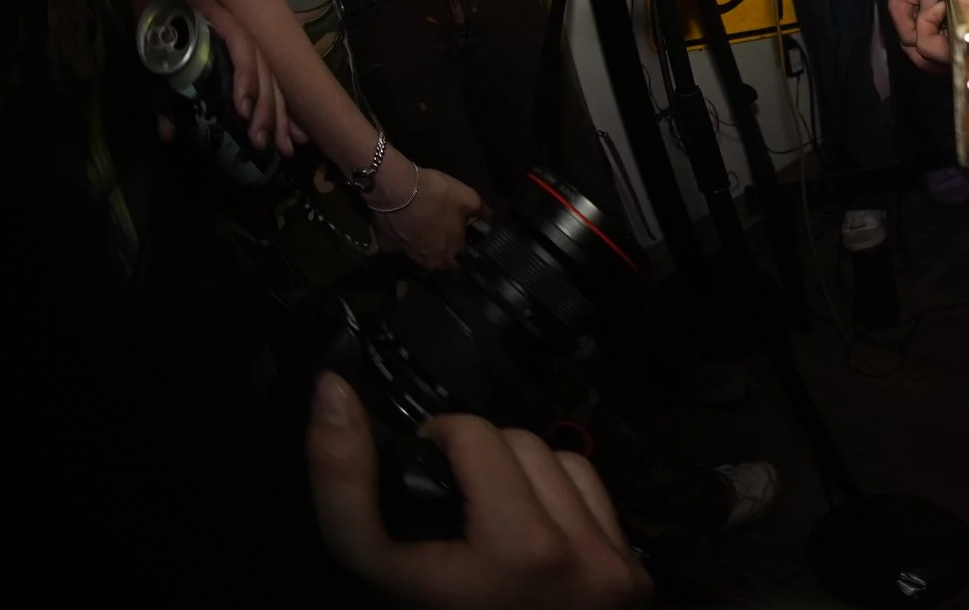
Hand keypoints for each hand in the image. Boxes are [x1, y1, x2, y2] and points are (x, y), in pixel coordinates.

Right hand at [125, 0, 303, 150]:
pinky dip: (245, 75)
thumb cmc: (155, 27)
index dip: (278, 118)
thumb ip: (168, 104)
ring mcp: (234, 30)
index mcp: (232, 57)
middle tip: (280, 149)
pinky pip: (241, 48)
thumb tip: (168, 137)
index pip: (264, 90)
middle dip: (278, 119)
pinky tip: (243, 102)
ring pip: (261, 70)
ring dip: (262, 103)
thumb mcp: (160, 76)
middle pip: (270, 84)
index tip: (284, 147)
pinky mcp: (222, 19)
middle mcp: (240, 44)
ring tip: (258, 133)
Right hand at [308, 372, 648, 608]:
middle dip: (480, 461)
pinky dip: (562, 499)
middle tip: (454, 504)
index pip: (475, 433)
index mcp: (521, 550)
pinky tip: (534, 531)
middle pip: (521, 442)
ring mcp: (615, 569)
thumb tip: (333, 390)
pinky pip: (596, 494)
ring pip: (562, 460)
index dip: (438, 442)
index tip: (425, 470)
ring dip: (522, 475)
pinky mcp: (635, 577)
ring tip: (490, 516)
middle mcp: (581, 557)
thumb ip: (344, 485)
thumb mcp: (375, 569)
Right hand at [372, 164, 484, 269]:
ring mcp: (405, 255)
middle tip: (446, 238)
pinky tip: (404, 227)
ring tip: (426, 231)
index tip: (466, 252)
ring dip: (423, 247)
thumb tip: (489, 221)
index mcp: (448, 255)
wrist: (395, 188)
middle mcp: (427, 262)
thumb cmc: (436, 195)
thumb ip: (482, 213)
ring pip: (419, 256)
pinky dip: (402, 240)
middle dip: (443, 255)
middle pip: (438, 264)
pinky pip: (398, 246)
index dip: (464, 261)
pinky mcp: (386, 246)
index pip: (460, 269)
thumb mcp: (469, 198)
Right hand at [895, 0, 968, 66]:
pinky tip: (946, 45)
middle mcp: (901, 17)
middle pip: (910, 48)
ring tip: (949, 61)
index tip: (945, 58)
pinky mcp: (916, 12)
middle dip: (927, 59)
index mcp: (900, 11)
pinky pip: (921, 32)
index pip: (910, 41)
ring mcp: (907, 15)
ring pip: (915, 43)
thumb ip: (930, 8)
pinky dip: (932, 41)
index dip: (926, 51)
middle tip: (948, 68)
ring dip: (929, 53)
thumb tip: (937, 30)